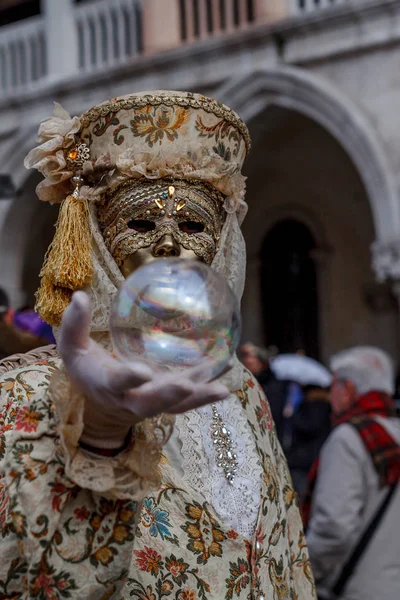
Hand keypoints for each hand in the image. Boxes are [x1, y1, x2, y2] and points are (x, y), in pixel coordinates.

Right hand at [59, 292, 229, 448]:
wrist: (100, 401)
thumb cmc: (87, 367)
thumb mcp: (74, 347)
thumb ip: (74, 324)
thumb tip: (80, 296)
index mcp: (106, 384)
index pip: (116, 381)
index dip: (129, 378)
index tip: (141, 372)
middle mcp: (130, 400)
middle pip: (151, 402)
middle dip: (169, 394)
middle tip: (187, 385)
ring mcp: (151, 404)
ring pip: (176, 405)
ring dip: (199, 396)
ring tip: (223, 388)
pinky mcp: (167, 402)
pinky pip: (189, 398)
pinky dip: (208, 388)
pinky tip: (228, 368)